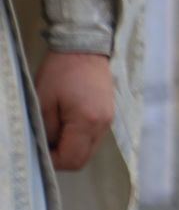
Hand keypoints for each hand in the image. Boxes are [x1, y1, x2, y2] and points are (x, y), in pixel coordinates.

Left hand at [36, 51, 113, 170]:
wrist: (84, 48)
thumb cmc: (60, 72)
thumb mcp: (43, 102)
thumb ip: (46, 130)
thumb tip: (48, 149)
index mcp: (87, 121)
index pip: (71, 159)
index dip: (52, 161)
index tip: (38, 149)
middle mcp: (103, 124)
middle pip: (82, 159)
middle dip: (62, 157)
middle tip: (45, 143)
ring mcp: (109, 119)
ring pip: (88, 149)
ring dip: (71, 147)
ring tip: (55, 130)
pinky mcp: (109, 113)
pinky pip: (93, 137)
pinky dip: (79, 138)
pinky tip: (67, 122)